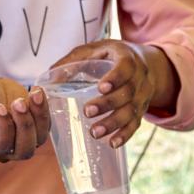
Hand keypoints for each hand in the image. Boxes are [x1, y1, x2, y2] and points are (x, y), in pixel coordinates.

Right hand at [0, 75, 49, 160]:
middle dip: (25, 125)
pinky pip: (46, 122)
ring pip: (39, 137)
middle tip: (18, 102)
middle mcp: (7, 148)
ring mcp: (23, 137)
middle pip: (24, 150)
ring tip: (33, 94)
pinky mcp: (35, 125)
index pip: (1, 146)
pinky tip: (36, 90)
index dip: (4, 129)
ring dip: (39, 115)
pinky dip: (44, 107)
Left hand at [52, 39, 178, 147]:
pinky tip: (113, 143)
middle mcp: (140, 77)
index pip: (126, 67)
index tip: (101, 87)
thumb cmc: (111, 56)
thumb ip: (72, 61)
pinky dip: (125, 135)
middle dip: (108, 104)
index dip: (116, 77)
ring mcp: (143, 95)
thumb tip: (48, 80)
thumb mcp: (94, 50)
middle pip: (128, 92)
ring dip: (114, 123)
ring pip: (132, 111)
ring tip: (95, 132)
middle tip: (87, 112)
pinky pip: (136, 124)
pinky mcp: (141, 109)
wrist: (145, 62)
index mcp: (127, 57)